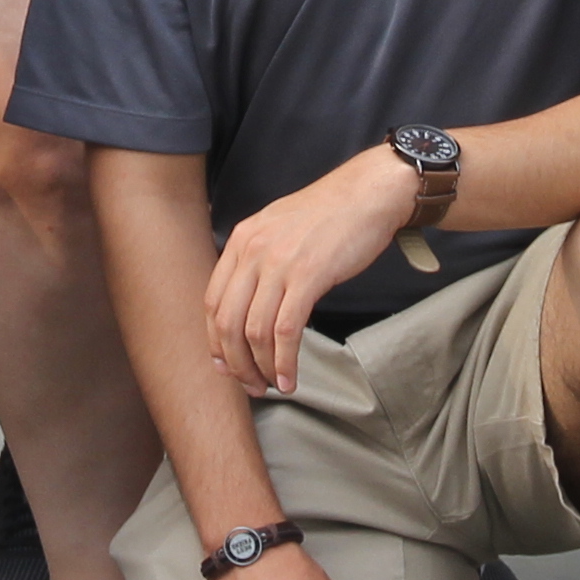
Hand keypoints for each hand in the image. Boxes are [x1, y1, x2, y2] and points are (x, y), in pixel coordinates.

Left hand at [204, 152, 410, 397]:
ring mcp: (279, 263)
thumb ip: (257, 259)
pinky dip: (284, 361)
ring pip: (254, 331)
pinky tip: (290, 377)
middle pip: (227, 322)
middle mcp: (252, 250)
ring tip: (272, 385)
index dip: (215, 341)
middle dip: (236, 363)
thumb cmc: (329, 215)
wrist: (367, 194)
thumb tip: (248, 304)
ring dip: (260, 368)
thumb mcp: (277, 227)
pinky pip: (286, 330)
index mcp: (241, 240)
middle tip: (251, 385)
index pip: (212, 301)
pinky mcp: (308, 275)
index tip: (227, 366)